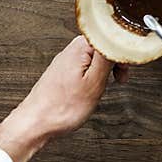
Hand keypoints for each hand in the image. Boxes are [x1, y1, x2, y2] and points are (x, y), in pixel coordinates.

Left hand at [0, 35, 128, 161]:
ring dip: (105, 70)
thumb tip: (119, 39)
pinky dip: (93, 76)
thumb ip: (108, 58)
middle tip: (119, 79)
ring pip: (95, 58)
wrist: (35, 124)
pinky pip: (85, 67)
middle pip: (103, 46)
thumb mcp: (94, 82)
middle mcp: (71, 50)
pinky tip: (92, 89)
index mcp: (80, 47)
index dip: (122, 52)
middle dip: (115, 61)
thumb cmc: (61, 108)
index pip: (111, 37)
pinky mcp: (62, 73)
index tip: (126, 67)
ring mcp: (65, 62)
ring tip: (105, 86)